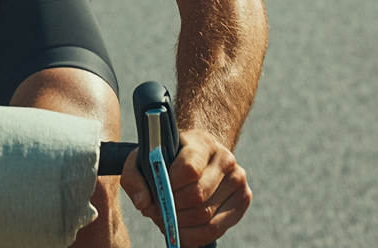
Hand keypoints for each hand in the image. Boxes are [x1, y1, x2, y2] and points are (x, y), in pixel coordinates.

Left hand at [120, 128, 250, 246]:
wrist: (197, 157)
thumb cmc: (167, 159)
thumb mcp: (144, 159)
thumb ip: (134, 177)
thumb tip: (144, 202)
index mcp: (203, 141)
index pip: (189, 169)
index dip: (170, 187)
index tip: (156, 194)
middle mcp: (225, 158)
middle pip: (197, 195)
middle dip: (172, 210)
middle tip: (156, 213)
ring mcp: (238, 179)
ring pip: (205, 215)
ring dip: (180, 225)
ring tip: (167, 220)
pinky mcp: (243, 199)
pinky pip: (216, 228)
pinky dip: (194, 236)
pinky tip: (181, 232)